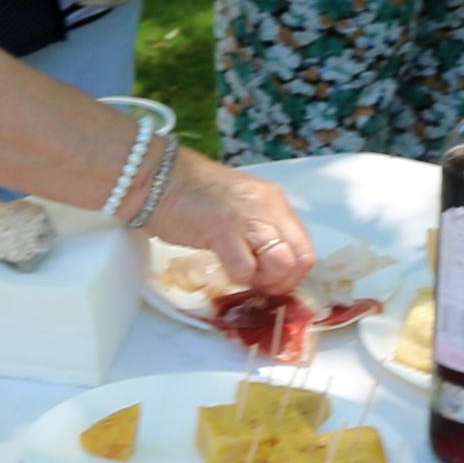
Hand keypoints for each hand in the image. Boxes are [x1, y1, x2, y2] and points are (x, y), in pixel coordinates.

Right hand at [146, 151, 317, 290]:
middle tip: (259, 285)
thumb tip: (270, 263)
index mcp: (275, 201)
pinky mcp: (223, 231)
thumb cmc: (192, 193)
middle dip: (282, 282)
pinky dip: (237, 278)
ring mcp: (248, 219)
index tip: (273, 280)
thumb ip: (258, 228)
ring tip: (243, 277)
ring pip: (281, 265)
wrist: (158, 177)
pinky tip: (224, 269)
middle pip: (300, 259)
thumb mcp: (240, 206)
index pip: (306, 247)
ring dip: (263, 281)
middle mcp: (269, 208)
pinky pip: (245, 269)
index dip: (293, 272)